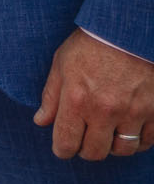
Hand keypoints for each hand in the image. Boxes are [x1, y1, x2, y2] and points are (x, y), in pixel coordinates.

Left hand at [35, 28, 153, 159]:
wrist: (129, 30)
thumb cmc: (91, 44)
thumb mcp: (61, 64)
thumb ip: (51, 97)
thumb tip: (41, 121)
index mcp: (77, 99)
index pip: (66, 143)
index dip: (62, 150)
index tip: (63, 147)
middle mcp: (104, 110)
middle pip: (95, 153)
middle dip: (86, 150)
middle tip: (85, 139)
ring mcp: (133, 112)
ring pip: (123, 150)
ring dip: (113, 146)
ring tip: (107, 133)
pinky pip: (148, 141)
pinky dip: (138, 140)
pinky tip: (129, 128)